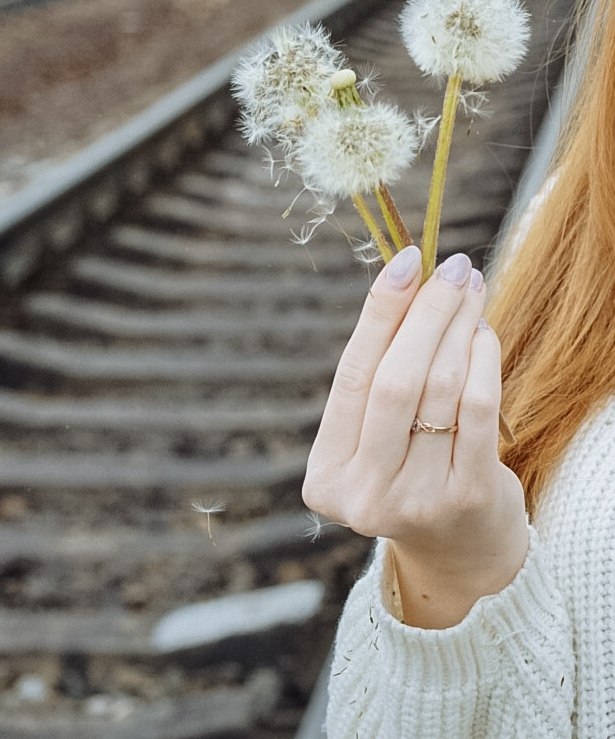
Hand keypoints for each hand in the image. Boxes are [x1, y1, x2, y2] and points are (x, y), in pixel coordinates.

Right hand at [302, 246, 528, 627]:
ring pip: (439, 389)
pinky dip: (483, 361)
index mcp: (326, 473)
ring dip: (459, 328)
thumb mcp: (379, 433)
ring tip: (471, 291)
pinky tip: (484, 334)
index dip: (380, 313)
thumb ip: (381, 372)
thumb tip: (410, 277)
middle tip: (452, 268)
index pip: (352, 375)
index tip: (406, 260)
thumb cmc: (412, 468)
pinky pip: (477, 410)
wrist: (461, 550)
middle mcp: (363, 493)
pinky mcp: (467, 499)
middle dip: (427, 313)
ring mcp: (415, 502)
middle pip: (394, 380)